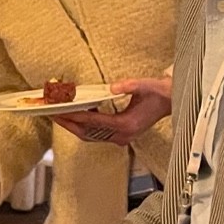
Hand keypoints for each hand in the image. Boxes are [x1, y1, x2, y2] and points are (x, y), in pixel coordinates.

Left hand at [56, 76, 172, 146]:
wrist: (171, 101)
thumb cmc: (158, 93)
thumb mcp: (145, 85)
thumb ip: (129, 86)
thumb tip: (113, 87)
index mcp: (126, 125)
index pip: (94, 122)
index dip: (75, 116)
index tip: (61, 111)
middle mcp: (121, 135)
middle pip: (87, 133)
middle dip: (68, 124)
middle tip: (52, 114)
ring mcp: (121, 138)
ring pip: (90, 136)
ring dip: (73, 126)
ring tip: (58, 116)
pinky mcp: (120, 135)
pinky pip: (96, 134)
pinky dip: (83, 126)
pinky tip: (75, 116)